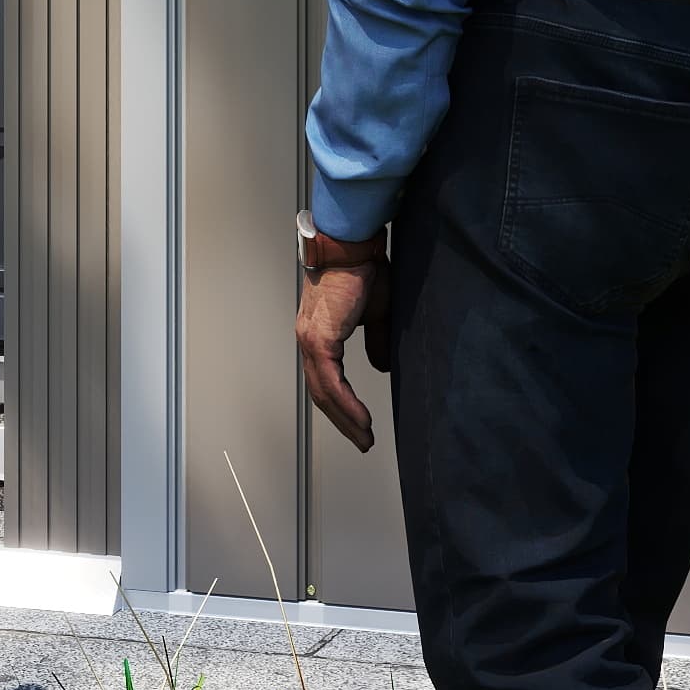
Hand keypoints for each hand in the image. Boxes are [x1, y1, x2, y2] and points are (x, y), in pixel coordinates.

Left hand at [294, 249, 391, 454]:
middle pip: (322, 393)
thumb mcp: (375, 314)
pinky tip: (361, 420)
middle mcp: (308, 340)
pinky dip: (347, 404)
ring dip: (346, 419)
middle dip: (343, 422)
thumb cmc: (363, 272)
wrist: (354, 248)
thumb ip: (375, 341)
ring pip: (324, 393)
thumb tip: (380, 367)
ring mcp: (311, 340)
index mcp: (319, 335)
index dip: (341, 406)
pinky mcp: (320, 339)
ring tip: (365, 438)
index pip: (325, 381)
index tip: (358, 426)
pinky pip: (332, 382)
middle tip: (362, 441)